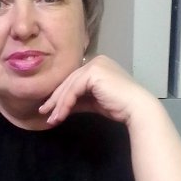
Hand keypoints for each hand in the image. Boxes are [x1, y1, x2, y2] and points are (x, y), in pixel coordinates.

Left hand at [39, 55, 155, 125]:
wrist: (136, 108)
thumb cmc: (119, 106)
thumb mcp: (94, 102)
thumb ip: (78, 100)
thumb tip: (60, 107)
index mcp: (98, 64)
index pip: (74, 79)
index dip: (61, 94)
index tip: (50, 109)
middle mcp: (96, 60)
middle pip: (69, 81)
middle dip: (56, 99)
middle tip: (43, 113)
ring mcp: (95, 65)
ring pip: (69, 86)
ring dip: (58, 104)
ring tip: (51, 119)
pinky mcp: (93, 73)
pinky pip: (73, 90)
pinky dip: (65, 104)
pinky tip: (60, 115)